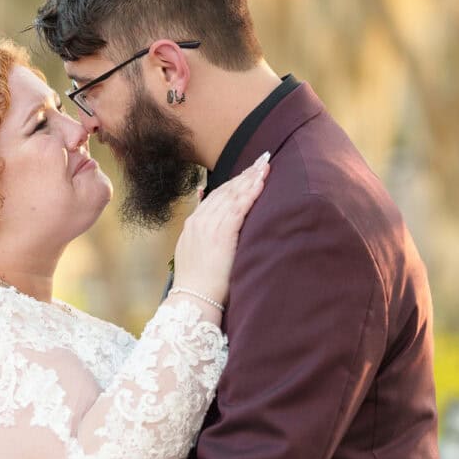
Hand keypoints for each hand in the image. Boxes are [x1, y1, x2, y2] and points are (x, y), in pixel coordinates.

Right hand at [170, 151, 269, 305]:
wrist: (193, 298)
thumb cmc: (198, 283)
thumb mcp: (193, 252)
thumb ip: (200, 232)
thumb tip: (206, 214)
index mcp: (193, 223)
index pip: (216, 195)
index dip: (234, 182)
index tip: (248, 171)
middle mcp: (200, 220)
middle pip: (226, 190)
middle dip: (245, 174)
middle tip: (262, 160)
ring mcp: (210, 226)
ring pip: (233, 195)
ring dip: (251, 178)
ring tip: (265, 166)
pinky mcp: (222, 234)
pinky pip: (239, 207)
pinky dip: (250, 193)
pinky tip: (261, 183)